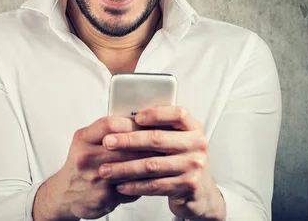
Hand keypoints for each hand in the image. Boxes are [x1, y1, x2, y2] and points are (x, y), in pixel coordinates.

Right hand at [38, 116, 161, 219]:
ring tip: (163, 157)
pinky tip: (153, 177)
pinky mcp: (104, 197)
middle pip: (124, 147)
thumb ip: (106, 130)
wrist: (65, 194)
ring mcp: (95, 179)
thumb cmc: (81, 163)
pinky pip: (131, 187)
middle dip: (147, 143)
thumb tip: (138, 120)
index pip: (110, 125)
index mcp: (82, 139)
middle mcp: (86, 158)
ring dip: (150, 162)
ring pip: (131, 168)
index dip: (132, 123)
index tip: (147, 123)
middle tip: (164, 140)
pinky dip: (144, 181)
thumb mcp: (85, 140)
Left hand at [98, 106, 225, 220]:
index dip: (156, 114)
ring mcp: (194, 166)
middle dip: (128, 140)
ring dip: (125, 168)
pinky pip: (155, 185)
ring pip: (152, 165)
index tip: (135, 117)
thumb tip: (125, 119)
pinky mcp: (188, 186)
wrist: (200, 192)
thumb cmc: (182, 160)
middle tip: (108, 143)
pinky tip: (120, 185)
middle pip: (158, 139)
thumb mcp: (178, 140)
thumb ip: (160, 129)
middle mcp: (197, 145)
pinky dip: (135, 185)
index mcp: (193, 128)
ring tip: (106, 169)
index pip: (178, 114)